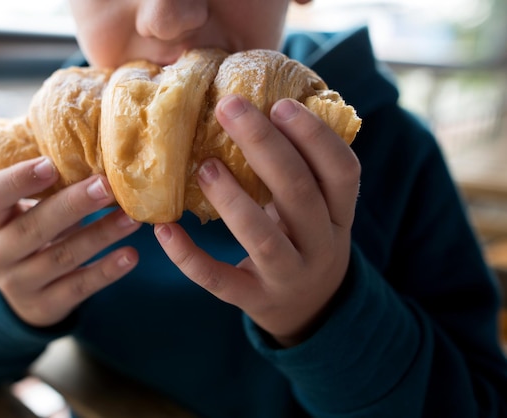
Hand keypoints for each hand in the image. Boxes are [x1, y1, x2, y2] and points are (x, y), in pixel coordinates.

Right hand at [0, 157, 141, 326]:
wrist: (23, 294)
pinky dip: (106, 271)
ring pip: (62, 257)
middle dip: (73, 205)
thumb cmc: (32, 233)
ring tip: (132, 218)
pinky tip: (131, 255)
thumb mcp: (25, 211)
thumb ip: (46, 186)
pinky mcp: (45, 306)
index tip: (49, 163)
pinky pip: (79, 287)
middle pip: (34, 228)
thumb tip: (92, 140)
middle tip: (107, 186)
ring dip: (101, 235)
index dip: (16, 180)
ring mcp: (18, 284)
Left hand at [154, 95, 360, 346]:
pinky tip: (165, 229)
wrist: (310, 310)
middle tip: (228, 107)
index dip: (315, 136)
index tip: (280, 103)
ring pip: (262, 239)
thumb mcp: (318, 209)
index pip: (342, 171)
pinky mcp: (254, 299)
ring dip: (231, 199)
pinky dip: (189, 256)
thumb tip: (257, 108)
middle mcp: (321, 246)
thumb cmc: (304, 240)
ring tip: (203, 166)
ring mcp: (288, 277)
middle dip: (264, 146)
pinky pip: (218, 280)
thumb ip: (300, 171)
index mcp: (340, 215)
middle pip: (299, 194)